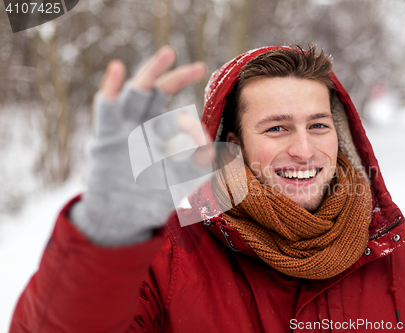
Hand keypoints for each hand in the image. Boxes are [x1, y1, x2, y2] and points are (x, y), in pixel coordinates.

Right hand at [70, 46, 210, 245]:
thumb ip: (197, 171)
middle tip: (200, 67)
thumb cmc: (150, 201)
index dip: (192, 124)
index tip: (203, 140)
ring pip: (136, 95)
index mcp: (158, 137)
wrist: (118, 220)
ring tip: (168, 54)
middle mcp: (140, 127)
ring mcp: (122, 130)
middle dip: (177, 79)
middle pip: (158, 95)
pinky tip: (116, 69)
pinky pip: (106, 109)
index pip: (178, 119)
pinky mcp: (105, 138)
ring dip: (151, 73)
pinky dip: (109, 88)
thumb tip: (216, 154)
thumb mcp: (179, 185)